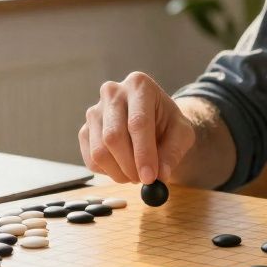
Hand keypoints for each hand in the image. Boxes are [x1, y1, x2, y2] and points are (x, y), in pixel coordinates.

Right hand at [79, 72, 194, 183]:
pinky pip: (91, 160)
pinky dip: (109, 172)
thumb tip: (161, 175)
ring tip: (137, 174)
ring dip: (119, 172)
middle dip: (130, 166)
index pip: (138, 122)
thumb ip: (173, 152)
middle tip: (144, 180)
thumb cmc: (168, 124)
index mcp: (139, 85)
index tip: (150, 177)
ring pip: (99, 151)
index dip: (144, 153)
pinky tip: (124, 168)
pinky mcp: (84, 130)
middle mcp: (112, 92)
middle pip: (113, 136)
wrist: (153, 121)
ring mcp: (94, 111)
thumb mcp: (182, 134)